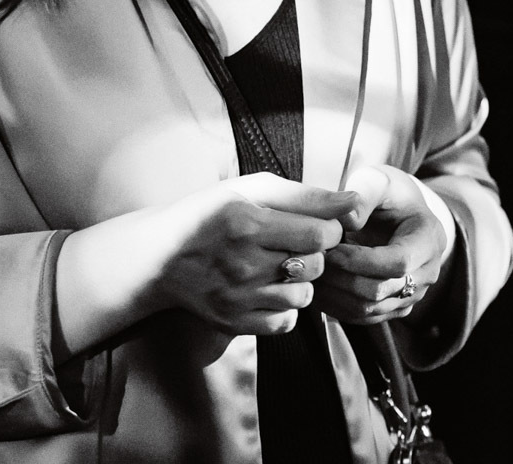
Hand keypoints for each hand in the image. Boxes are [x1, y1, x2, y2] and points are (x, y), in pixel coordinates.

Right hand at [151, 173, 358, 335]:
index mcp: (248, 224)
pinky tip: (270, 290)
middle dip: (316, 254)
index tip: (314, 225)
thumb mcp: (250, 189)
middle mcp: (244, 264)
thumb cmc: (208, 214)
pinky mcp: (233, 322)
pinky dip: (285, 309)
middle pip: (316, 266)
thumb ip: (305, 195)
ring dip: (301, 282)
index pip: (320, 234)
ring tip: (281, 267)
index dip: (328, 228)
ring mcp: (238, 298)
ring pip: (304, 297)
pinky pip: (284, 323)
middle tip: (296, 244)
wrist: (158, 257)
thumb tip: (353, 200)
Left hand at [317, 165, 448, 324]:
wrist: (400, 212)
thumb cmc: (388, 194)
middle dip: (342, 278)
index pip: (398, 262)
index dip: (360, 261)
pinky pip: (363, 317)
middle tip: (314, 262)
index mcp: (428, 239)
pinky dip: (336, 305)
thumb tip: (346, 220)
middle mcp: (426, 273)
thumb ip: (364, 194)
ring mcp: (412, 295)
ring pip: (369, 309)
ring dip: (335, 294)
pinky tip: (318, 287)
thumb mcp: (378, 180)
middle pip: (380, 290)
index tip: (331, 250)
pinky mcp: (393, 307)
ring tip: (311, 274)